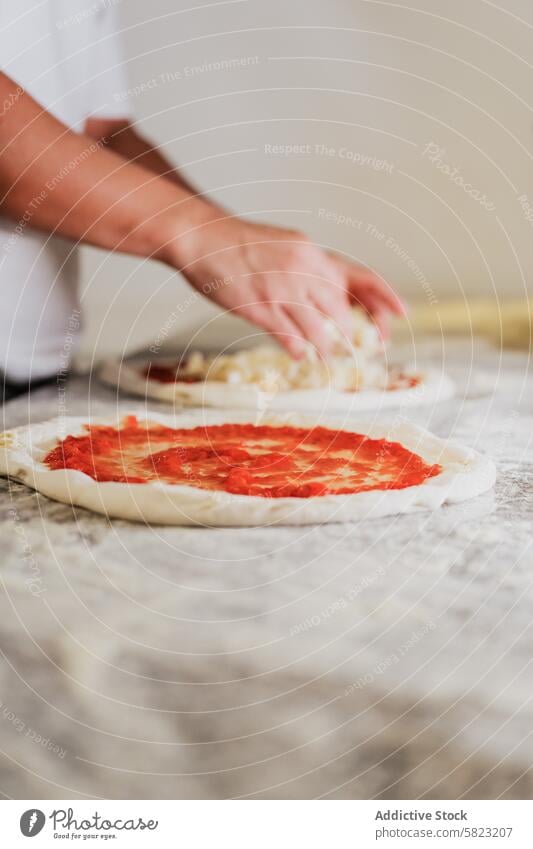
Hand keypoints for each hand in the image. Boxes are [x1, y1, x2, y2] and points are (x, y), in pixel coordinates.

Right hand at [173, 205, 405, 357]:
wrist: (203, 237)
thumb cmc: (241, 244)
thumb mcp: (286, 246)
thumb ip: (309, 268)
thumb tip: (331, 293)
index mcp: (312, 252)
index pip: (358, 277)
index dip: (384, 296)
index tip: (402, 313)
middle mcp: (303, 269)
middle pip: (341, 309)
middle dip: (351, 333)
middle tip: (356, 348)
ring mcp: (281, 290)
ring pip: (318, 330)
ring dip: (325, 348)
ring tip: (326, 357)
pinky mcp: (260, 308)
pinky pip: (290, 339)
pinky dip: (299, 351)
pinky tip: (300, 355)